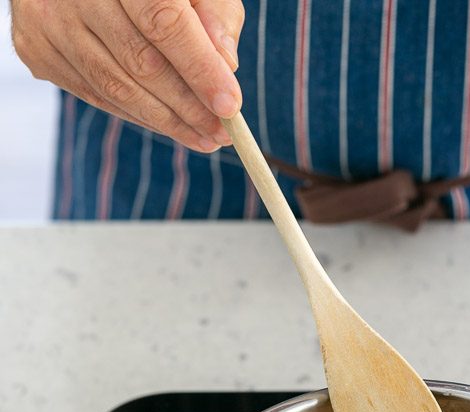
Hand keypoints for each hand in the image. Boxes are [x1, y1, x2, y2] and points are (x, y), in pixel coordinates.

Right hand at [11, 0, 243, 152]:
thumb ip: (213, 13)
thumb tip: (226, 66)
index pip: (164, 22)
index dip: (200, 69)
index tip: (230, 106)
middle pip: (140, 63)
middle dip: (188, 107)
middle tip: (222, 132)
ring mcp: (47, 20)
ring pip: (116, 88)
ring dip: (167, 123)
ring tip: (204, 138)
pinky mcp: (36, 48)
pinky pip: (95, 95)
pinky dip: (137, 115)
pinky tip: (169, 125)